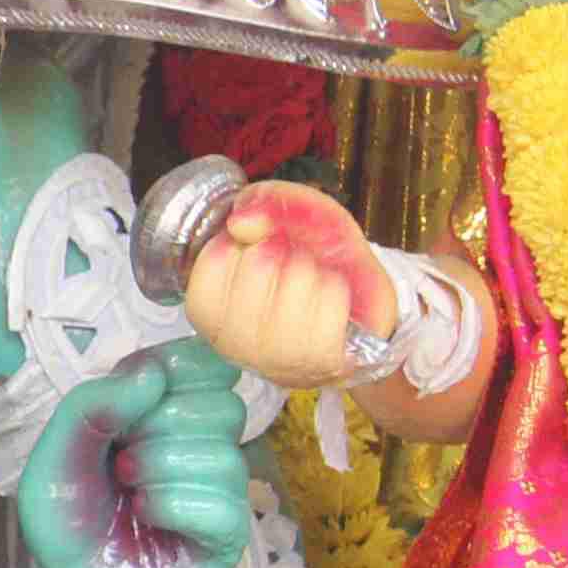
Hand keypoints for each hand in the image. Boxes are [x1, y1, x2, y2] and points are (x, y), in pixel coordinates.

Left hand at [20, 352, 252, 567]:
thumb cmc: (70, 517)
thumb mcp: (56, 454)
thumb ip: (91, 406)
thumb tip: (150, 373)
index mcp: (169, 409)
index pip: (210, 363)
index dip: (177, 368)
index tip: (141, 392)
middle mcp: (204, 443)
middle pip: (222, 405)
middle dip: (157, 428)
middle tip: (120, 459)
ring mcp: (221, 489)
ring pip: (221, 455)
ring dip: (157, 472)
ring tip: (128, 492)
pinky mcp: (228, 535)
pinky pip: (220, 504)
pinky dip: (170, 508)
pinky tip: (145, 516)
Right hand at [176, 179, 390, 393]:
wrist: (359, 309)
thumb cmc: (314, 262)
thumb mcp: (289, 216)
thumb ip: (261, 204)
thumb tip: (241, 222)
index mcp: (208, 308)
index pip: (216, 257)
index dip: (250, 241)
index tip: (262, 253)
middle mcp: (231, 340)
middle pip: (259, 263)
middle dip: (287, 252)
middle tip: (293, 270)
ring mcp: (274, 358)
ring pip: (298, 278)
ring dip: (315, 271)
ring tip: (313, 287)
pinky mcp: (318, 363)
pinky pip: (330, 299)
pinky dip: (338, 289)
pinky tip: (331, 302)